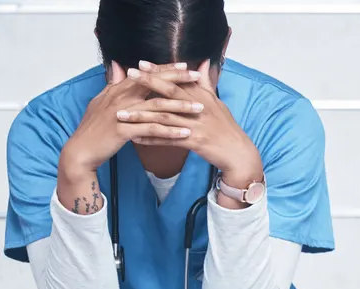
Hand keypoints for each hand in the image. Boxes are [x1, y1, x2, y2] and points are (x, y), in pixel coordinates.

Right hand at [60, 61, 203, 173]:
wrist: (80, 150)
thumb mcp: (102, 103)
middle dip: (178, 81)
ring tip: (199, 108)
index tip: (184, 66)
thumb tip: (120, 69)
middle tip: (197, 78)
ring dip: (180, 107)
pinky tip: (186, 133)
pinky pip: (152, 129)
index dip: (165, 69)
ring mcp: (122, 113)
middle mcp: (120, 97)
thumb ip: (114, 86)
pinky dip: (170, 131)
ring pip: (157, 106)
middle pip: (154, 84)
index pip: (146, 75)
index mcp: (117, 89)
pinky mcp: (124, 131)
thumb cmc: (94, 129)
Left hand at [120, 61, 264, 187]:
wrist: (238, 153)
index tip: (141, 63)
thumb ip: (206, 83)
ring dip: (142, 115)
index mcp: (203, 96)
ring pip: (165, 117)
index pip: (178, 80)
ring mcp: (197, 125)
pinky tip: (135, 137)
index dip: (160, 71)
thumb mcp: (217, 103)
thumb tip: (202, 64)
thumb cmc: (226, 127)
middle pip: (170, 92)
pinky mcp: (195, 142)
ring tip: (122, 113)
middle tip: (129, 75)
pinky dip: (151, 138)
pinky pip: (168, 140)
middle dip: (148, 82)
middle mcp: (199, 108)